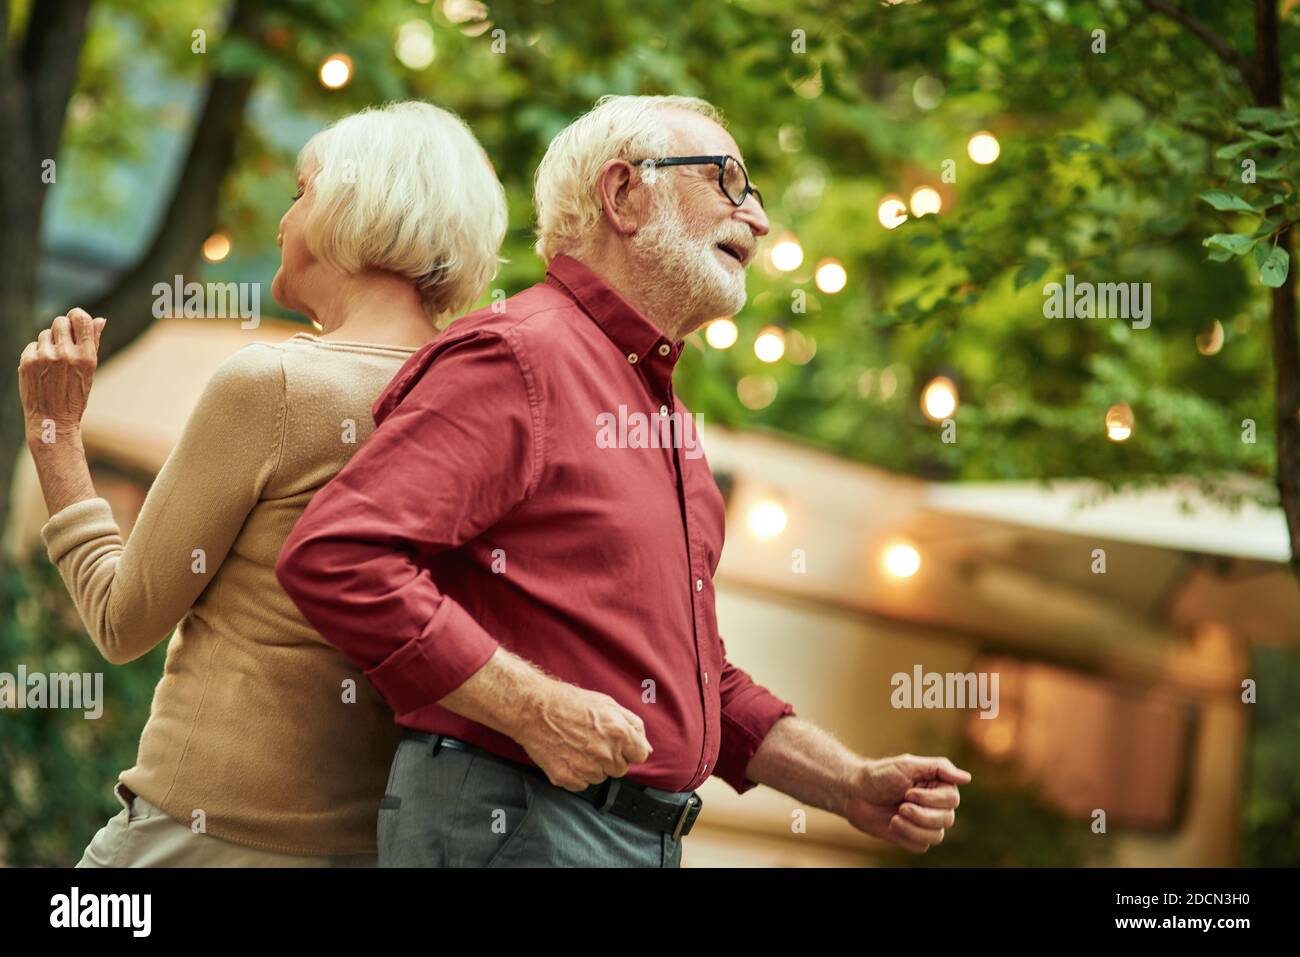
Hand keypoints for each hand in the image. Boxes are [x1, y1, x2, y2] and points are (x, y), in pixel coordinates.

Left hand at [18, 308, 106, 446]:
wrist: (52, 420)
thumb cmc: (75, 396)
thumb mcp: (90, 371)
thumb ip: (94, 342)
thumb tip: (100, 319)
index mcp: (86, 356)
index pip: (81, 318)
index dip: (77, 315)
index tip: (75, 320)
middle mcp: (65, 354)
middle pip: (59, 321)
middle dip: (62, 329)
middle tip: (64, 344)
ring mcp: (44, 357)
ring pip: (45, 333)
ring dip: (49, 342)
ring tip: (53, 362)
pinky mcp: (27, 361)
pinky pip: (32, 345)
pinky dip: (37, 353)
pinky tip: (42, 370)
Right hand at [514, 680, 652, 791]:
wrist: (533, 709)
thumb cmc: (569, 702)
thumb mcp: (607, 704)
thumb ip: (633, 726)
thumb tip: (647, 749)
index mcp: (619, 732)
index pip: (640, 755)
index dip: (630, 748)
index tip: (618, 743)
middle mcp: (605, 753)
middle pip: (621, 768)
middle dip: (611, 757)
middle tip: (592, 741)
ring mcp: (586, 768)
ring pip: (601, 777)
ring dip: (594, 766)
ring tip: (577, 745)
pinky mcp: (568, 778)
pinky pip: (582, 784)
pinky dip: (576, 773)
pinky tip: (567, 755)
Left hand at [843, 753, 970, 853]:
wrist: (855, 793)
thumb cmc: (880, 775)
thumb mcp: (908, 765)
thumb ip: (938, 768)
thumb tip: (967, 778)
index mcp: (938, 786)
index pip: (952, 801)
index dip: (931, 800)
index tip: (908, 792)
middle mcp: (935, 805)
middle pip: (947, 820)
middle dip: (921, 815)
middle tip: (901, 805)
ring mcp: (924, 822)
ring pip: (936, 836)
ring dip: (913, 827)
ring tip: (895, 817)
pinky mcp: (912, 837)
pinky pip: (921, 846)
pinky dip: (906, 836)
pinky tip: (892, 825)